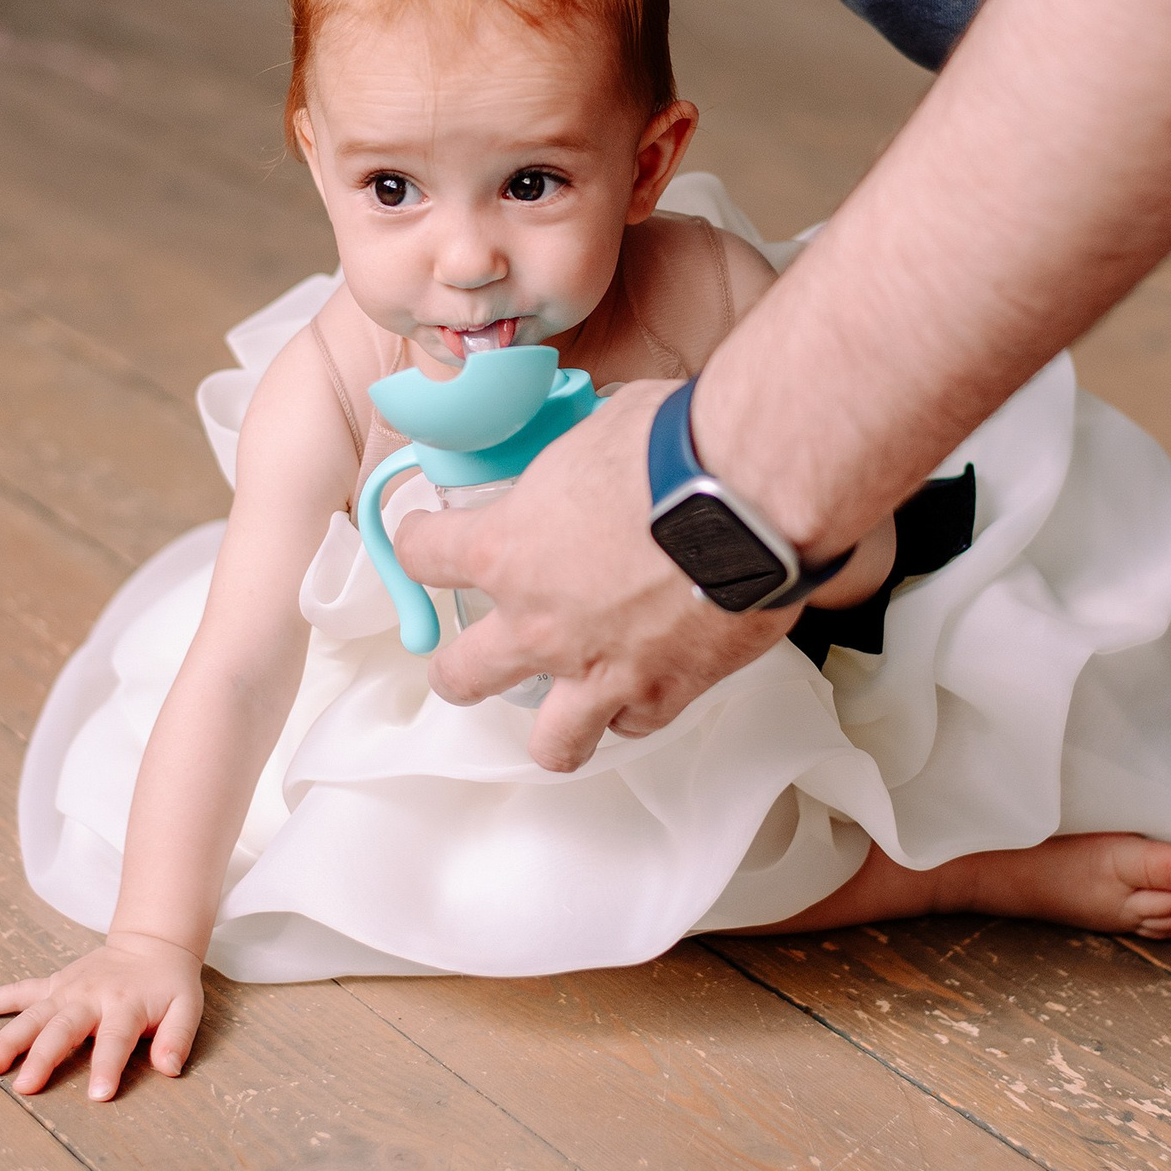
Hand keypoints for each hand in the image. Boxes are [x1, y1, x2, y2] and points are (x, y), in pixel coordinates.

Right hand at [0, 932, 203, 1101]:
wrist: (152, 943)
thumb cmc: (168, 984)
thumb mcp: (187, 1007)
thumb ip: (177, 1036)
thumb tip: (168, 1068)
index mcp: (125, 1004)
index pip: (115, 1039)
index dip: (108, 1066)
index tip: (98, 1096)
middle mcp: (90, 996)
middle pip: (63, 1028)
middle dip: (43, 1058)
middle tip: (24, 1088)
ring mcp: (66, 989)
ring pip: (31, 1014)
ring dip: (7, 1039)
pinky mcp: (52, 985)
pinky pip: (17, 992)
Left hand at [393, 380, 794, 771]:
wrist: (750, 492)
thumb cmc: (674, 446)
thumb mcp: (599, 428)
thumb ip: (579, 463)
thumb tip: (595, 453)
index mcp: (506, 549)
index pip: (424, 557)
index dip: (420, 543)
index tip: (429, 538)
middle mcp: (539, 624)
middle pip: (460, 674)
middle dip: (458, 668)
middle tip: (469, 658)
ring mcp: (599, 670)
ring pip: (550, 742)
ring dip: (548, 729)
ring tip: (557, 714)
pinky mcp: (664, 691)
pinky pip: (636, 725)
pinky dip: (636, 710)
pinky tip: (644, 688)